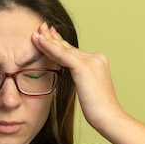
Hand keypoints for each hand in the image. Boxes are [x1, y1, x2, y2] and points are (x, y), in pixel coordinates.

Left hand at [32, 22, 144, 143]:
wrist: (108, 117)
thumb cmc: (98, 110)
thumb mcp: (87, 90)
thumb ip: (80, 79)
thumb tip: (72, 77)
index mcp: (98, 62)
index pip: (74, 51)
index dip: (59, 43)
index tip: (48, 35)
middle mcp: (96, 58)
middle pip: (68, 46)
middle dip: (53, 37)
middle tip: (40, 27)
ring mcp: (91, 60)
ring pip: (63, 48)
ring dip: (47, 40)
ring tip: (36, 32)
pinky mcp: (84, 66)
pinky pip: (62, 54)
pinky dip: (49, 47)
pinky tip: (39, 41)